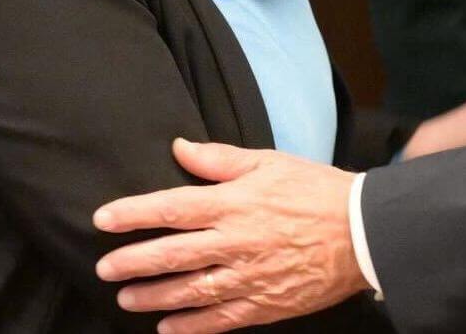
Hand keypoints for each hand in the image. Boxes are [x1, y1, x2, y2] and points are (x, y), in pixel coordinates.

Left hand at [93, 138, 364, 333]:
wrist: (362, 231)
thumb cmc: (315, 190)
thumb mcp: (269, 162)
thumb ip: (220, 159)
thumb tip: (180, 149)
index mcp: (234, 202)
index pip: (171, 207)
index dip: (134, 214)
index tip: (103, 219)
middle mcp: (235, 241)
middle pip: (172, 254)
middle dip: (133, 262)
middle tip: (105, 268)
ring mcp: (249, 277)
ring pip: (190, 291)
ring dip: (153, 296)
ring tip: (126, 299)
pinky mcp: (265, 304)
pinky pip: (220, 319)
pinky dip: (191, 326)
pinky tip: (168, 328)